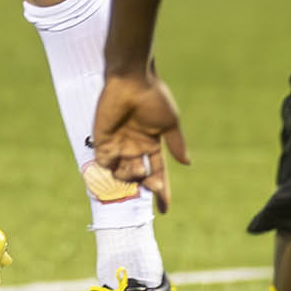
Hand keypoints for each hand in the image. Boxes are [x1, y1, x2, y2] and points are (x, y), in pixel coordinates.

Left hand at [93, 71, 188, 210]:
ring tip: (136, 165)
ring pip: (122, 174)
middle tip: (150, 183)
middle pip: (139, 178)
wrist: (132, 80)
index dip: (161, 192)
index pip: (157, 173)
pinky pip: (104, 164)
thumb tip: (187, 163)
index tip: (164, 210)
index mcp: (151, 144)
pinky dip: (110, 168)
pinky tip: (118, 160)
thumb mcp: (170, 122)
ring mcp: (118, 145)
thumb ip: (176, 144)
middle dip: (145, 185)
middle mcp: (134, 148)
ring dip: (130, 176)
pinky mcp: (102, 140)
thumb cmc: (154, 98)